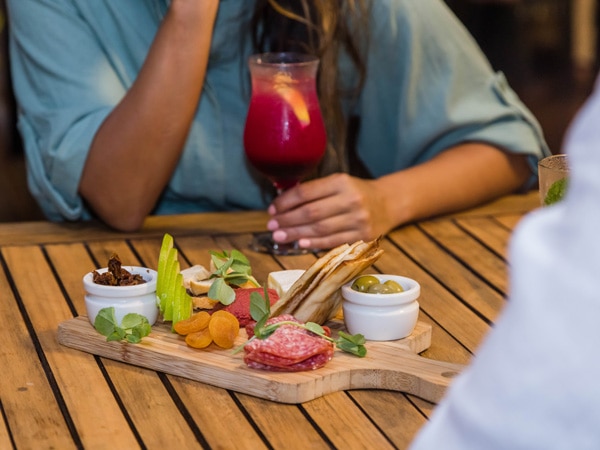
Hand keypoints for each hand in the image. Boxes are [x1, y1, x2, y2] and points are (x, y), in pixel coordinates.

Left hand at [267, 173, 393, 249]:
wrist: (389, 204)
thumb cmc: (356, 193)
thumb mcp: (339, 183)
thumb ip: (314, 192)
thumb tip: (282, 205)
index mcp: (341, 182)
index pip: (306, 193)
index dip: (285, 202)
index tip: (272, 209)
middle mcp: (351, 200)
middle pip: (311, 212)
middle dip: (287, 220)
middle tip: (272, 226)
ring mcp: (358, 220)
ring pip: (320, 229)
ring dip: (296, 234)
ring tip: (280, 236)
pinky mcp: (363, 237)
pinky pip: (333, 242)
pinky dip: (314, 243)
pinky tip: (300, 243)